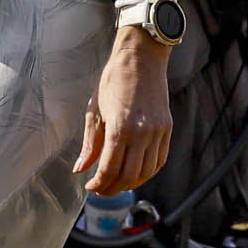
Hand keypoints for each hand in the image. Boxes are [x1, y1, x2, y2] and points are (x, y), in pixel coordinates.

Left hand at [76, 28, 174, 194]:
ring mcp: (157, 131)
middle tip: (100, 189)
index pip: (110, 169)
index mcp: (120, 127)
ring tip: (116, 184)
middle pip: (129, 176)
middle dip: (112, 188)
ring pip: (146, 172)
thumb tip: (80, 169)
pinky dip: (147, 173)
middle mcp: (142, 132)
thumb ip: (89, 144)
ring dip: (130, 184)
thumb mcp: (95, 110)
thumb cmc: (113, 80)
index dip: (99, 183)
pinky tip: (135, 173)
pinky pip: (159, 161)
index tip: (90, 186)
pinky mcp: (167, 129)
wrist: (141, 58)